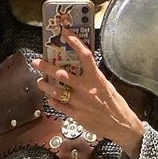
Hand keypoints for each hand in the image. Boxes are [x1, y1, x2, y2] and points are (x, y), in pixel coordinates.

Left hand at [33, 35, 145, 158]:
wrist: (120, 125)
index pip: (85, 55)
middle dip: (46, 67)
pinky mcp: (76, 115)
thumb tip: (81, 68)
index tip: (64, 33)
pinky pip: (59, 106)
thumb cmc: (116, 105)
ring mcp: (79, 102)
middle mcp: (86, 89)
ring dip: (45, 85)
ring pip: (56, 91)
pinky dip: (53, 101)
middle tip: (37, 62)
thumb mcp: (107, 85)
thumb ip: (93, 77)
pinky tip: (50, 98)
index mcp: (96, 79)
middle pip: (62, 74)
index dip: (74, 42)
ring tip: (40, 82)